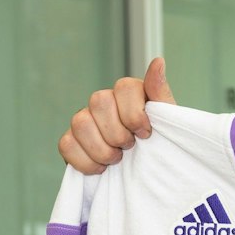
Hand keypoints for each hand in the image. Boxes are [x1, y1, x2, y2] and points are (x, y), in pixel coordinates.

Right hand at [59, 56, 175, 173]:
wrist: (149, 173)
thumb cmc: (160, 145)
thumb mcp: (167, 121)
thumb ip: (160, 92)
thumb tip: (158, 61)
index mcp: (129, 92)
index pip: (124, 87)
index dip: (134, 114)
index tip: (146, 134)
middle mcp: (104, 101)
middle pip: (99, 101)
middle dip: (118, 132)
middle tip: (130, 147)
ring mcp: (85, 120)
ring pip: (80, 122)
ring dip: (102, 149)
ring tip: (117, 160)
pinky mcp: (72, 141)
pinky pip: (66, 144)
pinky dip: (85, 161)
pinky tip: (101, 168)